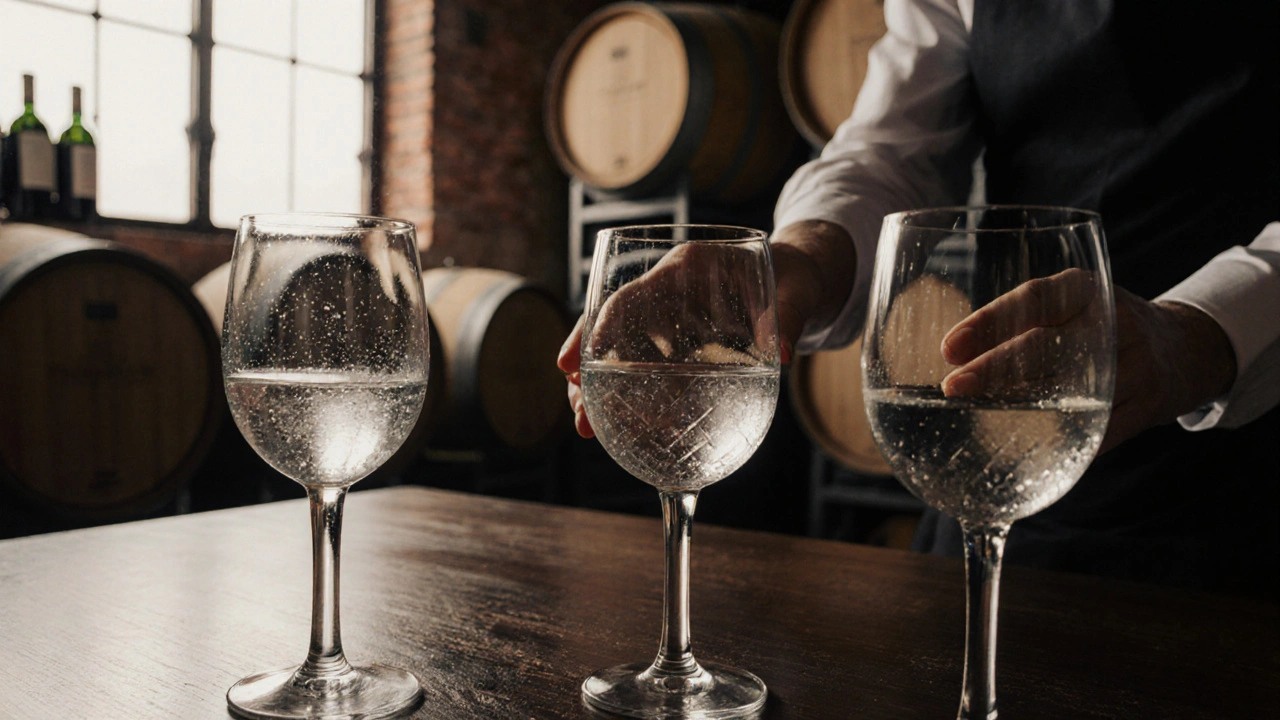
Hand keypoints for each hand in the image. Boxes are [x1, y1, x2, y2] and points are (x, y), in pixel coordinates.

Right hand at [557, 220, 857, 438]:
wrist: (799, 277)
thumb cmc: (795, 275)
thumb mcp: (797, 291)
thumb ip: (788, 319)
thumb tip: (781, 355)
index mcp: (687, 267)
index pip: (633, 293)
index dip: (603, 325)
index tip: (581, 358)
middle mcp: (667, 289)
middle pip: (611, 325)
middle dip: (588, 368)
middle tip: (578, 411)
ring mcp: (668, 315)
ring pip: (617, 348)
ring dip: (599, 387)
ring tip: (586, 429)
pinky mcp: (676, 339)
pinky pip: (641, 363)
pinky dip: (626, 392)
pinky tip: (618, 425)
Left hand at [940, 272, 1236, 452]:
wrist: (1185, 349)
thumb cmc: (1099, 329)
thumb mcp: (1070, 308)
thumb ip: (1022, 324)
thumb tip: (951, 359)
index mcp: (1086, 289)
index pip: (1033, 299)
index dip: (989, 322)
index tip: (948, 348)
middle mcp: (1113, 321)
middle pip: (1046, 346)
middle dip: (995, 368)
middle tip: (953, 387)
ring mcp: (1136, 364)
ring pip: (1071, 390)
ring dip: (1021, 406)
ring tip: (981, 414)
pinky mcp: (1150, 404)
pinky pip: (1097, 431)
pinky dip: (1060, 441)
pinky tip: (1026, 449)